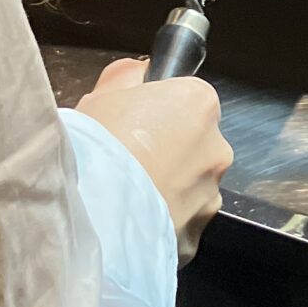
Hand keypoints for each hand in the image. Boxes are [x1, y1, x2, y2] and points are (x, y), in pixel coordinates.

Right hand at [74, 57, 232, 260]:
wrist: (91, 215)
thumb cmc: (96, 150)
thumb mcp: (101, 95)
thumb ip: (128, 75)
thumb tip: (139, 73)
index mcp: (198, 104)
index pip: (189, 98)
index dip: (160, 109)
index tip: (137, 122)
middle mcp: (216, 148)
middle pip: (196, 142)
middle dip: (169, 150)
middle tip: (129, 160)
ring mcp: (210, 194)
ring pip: (191, 184)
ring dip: (169, 187)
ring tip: (128, 194)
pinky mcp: (197, 233)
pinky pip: (182, 220)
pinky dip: (164, 220)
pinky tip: (134, 218)